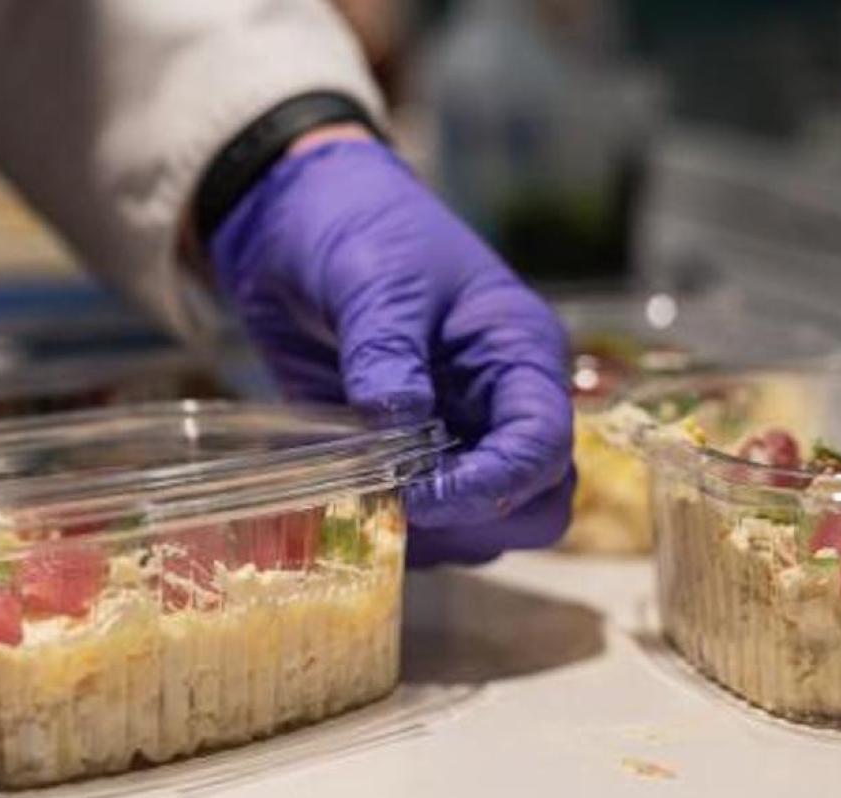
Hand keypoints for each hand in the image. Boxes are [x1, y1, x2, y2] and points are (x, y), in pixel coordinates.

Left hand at [210, 137, 573, 564]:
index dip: (494, 486)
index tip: (423, 497)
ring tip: (359, 509)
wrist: (297, 214)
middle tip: (395, 511)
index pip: (543, 444)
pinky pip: (419, 523)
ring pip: (481, 528)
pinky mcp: (402, 456)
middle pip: (535, 505)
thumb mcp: (372, 276)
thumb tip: (399, 421)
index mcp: (517, 352)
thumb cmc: (356, 224)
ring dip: (430, 538)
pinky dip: (387, 532)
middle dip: (475, 523)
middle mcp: (498, 405)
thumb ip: (386, 350)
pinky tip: (340, 514)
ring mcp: (454, 436)